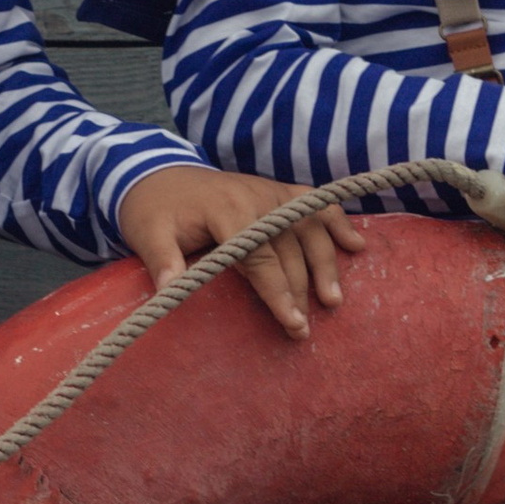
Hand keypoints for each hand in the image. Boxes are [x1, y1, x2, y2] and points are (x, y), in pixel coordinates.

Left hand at [116, 165, 365, 342]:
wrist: (157, 173)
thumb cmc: (154, 210)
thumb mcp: (147, 234)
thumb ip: (162, 261)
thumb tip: (168, 292)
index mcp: (225, 209)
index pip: (258, 256)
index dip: (276, 291)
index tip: (291, 322)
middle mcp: (255, 196)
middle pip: (288, 249)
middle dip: (300, 290)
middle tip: (303, 330)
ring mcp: (271, 191)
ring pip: (309, 229)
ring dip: (326, 264)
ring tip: (333, 301)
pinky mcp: (278, 191)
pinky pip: (315, 204)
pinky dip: (337, 222)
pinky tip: (356, 245)